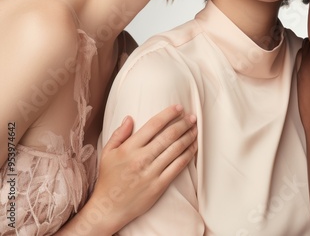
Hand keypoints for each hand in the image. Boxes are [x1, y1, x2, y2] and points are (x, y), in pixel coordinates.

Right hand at [70, 105, 196, 233]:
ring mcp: (151, 172)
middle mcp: (142, 158)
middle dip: (183, 124)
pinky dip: (188, 154)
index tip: (179, 108)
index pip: (153, 125)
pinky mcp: (159, 185)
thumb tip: (130, 117)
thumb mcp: (107, 153)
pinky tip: (193, 147)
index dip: (168, 114)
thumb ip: (119, 134)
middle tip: (192, 117)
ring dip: (188, 137)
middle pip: (168, 136)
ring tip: (195, 129)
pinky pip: (178, 166)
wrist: (109, 208)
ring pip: (176, 149)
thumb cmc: (109, 178)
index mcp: (129, 148)